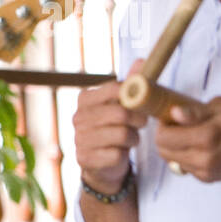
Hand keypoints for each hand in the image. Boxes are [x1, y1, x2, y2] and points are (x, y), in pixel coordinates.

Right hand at [74, 60, 147, 193]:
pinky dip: (124, 154)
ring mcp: (79, 138)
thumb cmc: (114, 126)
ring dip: (133, 138)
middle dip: (138, 119)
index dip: (135, 95)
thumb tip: (141, 60)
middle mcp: (78, 117)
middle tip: (142, 122)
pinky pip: (116, 154)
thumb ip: (131, 83)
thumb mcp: (122, 103)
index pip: (115, 89)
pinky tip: (120, 152)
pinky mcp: (85, 158)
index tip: (142, 102)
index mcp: (85, 99)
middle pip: (121, 113)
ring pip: (122, 134)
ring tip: (131, 138)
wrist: (101, 161)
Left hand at [155, 97, 220, 182]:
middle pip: (163, 151)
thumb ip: (194, 111)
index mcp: (206, 137)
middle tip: (176, 127)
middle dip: (165, 137)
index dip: (162, 126)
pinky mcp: (208, 178)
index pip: (163, 137)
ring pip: (172, 161)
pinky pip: (185, 168)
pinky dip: (185, 158)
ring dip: (174, 148)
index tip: (170, 119)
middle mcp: (203, 158)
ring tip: (189, 136)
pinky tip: (199, 148)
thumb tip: (174, 113)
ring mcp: (205, 171)